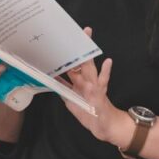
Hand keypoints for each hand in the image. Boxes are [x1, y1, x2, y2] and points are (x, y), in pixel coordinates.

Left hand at [62, 30, 130, 147]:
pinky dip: (106, 72)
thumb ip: (63, 89)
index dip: (66, 53)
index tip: (61, 40)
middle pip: (81, 60)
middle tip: (79, 31)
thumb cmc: (89, 113)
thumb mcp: (71, 100)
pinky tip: (108, 61)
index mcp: (79, 81)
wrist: (103, 126)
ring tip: (88, 40)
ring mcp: (95, 86)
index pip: (71, 64)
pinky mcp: (101, 94)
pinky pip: (104, 81)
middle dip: (80, 47)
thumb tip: (50, 80)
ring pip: (90, 67)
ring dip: (88, 54)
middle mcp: (87, 80)